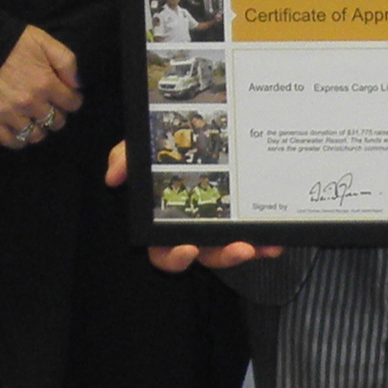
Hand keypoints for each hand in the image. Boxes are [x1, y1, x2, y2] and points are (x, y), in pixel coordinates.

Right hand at [0, 25, 80, 147]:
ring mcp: (10, 114)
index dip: (72, 100)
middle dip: (56, 115)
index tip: (68, 97)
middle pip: (55, 122)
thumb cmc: (12, 40)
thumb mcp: (44, 41)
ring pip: (35, 135)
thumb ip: (66, 62)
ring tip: (35, 121)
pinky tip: (19, 132)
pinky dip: (18, 140)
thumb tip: (78, 85)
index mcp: (46, 83)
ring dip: (38, 129)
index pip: (71, 103)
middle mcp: (31, 103)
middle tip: (50, 108)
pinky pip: (10, 141)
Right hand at [119, 138, 274, 271]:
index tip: (187, 249)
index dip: (175, 257)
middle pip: (205, 255)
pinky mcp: (241, 221)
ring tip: (260, 243)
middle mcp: (192, 230)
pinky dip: (264, 241)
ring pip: (232, 249)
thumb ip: (125, 158)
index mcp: (166, 222)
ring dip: (247, 249)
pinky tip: (274, 240)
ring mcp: (218, 227)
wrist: (202, 131)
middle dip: (223, 256)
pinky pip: (253, 238)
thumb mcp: (142, 149)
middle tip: (240, 248)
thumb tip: (114, 175)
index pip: (164, 251)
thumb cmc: (164, 151)